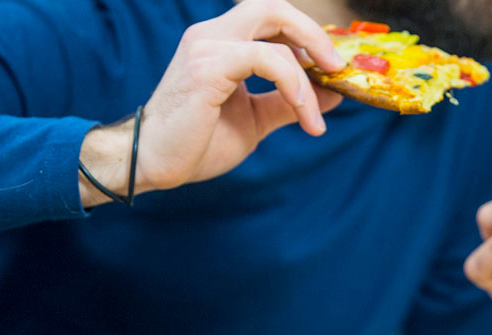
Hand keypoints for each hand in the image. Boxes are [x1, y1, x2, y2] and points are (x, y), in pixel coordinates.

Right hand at [79, 0, 345, 204]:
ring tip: (314, 116)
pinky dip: (293, 82)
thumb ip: (289, 103)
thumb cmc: (197, 142)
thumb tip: (332, 95)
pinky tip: (301, 112)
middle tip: (337, 68)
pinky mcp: (207, 65)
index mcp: (223, 42)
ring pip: (276, 29)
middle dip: (314, 34)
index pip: (273, 20)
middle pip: (275, 7)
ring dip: (307, 74)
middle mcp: (213, 34)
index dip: (308, 38)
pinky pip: (266, 58)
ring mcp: (208, 45)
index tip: (331, 69)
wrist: (154, 163)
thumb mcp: (255, 119)